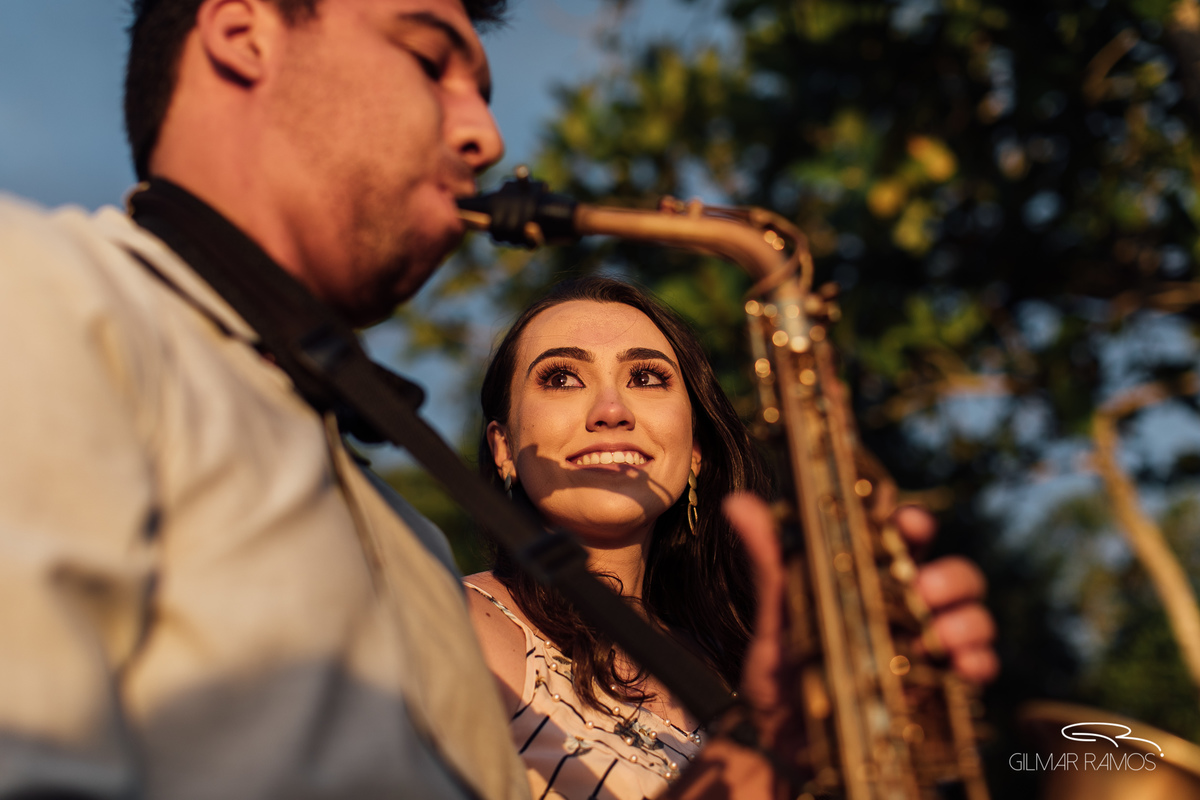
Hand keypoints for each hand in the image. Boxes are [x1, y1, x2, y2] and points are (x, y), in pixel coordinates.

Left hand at [667, 495, 997, 798]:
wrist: (782, 745)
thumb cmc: (779, 673)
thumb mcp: (773, 619)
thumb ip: (768, 564)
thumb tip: (736, 502)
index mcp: (870, 579)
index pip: (903, 538)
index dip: (914, 524)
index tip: (907, 523)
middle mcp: (905, 608)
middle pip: (952, 575)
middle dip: (950, 576)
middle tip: (923, 590)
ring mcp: (926, 647)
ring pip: (971, 617)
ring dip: (968, 621)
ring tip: (942, 636)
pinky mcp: (939, 688)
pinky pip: (975, 670)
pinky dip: (979, 664)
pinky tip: (966, 668)